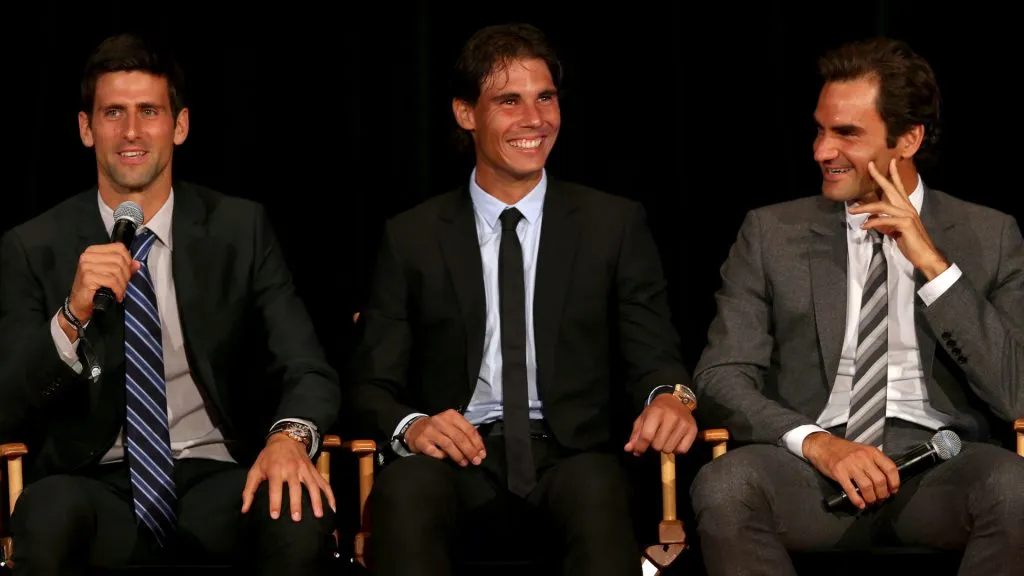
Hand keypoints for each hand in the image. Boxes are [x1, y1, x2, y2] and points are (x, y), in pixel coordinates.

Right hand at [67, 243, 140, 322]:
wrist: (79, 303)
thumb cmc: (94, 288)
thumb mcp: (109, 274)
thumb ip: (123, 267)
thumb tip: (137, 263)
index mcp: (93, 251)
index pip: (119, 248)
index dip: (128, 260)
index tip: (128, 272)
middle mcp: (88, 256)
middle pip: (119, 259)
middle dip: (126, 274)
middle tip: (124, 285)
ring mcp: (86, 266)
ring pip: (116, 270)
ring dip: (122, 284)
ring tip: (120, 291)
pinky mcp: (87, 277)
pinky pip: (111, 281)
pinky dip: (118, 289)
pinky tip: (117, 295)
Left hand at [241, 433, 334, 520]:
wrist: (286, 438)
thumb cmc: (268, 457)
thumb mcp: (255, 469)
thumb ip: (249, 490)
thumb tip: (244, 509)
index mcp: (276, 470)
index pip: (275, 488)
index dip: (275, 501)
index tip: (275, 515)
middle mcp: (292, 469)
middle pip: (295, 488)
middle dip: (296, 503)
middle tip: (297, 519)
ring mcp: (305, 469)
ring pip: (313, 486)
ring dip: (317, 500)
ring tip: (319, 515)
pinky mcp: (314, 470)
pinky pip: (323, 483)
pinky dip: (330, 494)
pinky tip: (333, 507)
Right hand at [405, 410, 486, 465]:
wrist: (414, 428)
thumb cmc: (438, 429)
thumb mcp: (452, 425)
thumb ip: (464, 434)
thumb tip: (479, 450)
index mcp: (451, 415)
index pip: (468, 429)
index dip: (477, 443)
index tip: (482, 454)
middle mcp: (440, 421)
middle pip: (459, 437)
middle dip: (470, 451)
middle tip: (476, 461)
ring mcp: (430, 431)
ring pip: (448, 444)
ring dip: (459, 456)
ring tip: (464, 463)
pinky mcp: (421, 441)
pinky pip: (435, 452)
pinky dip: (443, 457)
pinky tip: (446, 459)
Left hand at [624, 393, 697, 455]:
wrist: (677, 400)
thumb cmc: (656, 411)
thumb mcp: (643, 418)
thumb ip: (636, 435)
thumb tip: (629, 449)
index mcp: (656, 412)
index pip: (647, 436)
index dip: (640, 447)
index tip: (638, 451)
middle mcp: (671, 417)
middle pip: (658, 446)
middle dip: (654, 445)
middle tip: (656, 438)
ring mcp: (684, 423)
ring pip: (669, 450)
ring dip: (665, 447)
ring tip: (665, 438)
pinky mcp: (693, 429)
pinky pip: (682, 450)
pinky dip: (676, 449)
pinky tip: (674, 440)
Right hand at [803, 432, 899, 509]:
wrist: (822, 445)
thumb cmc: (843, 449)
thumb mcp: (863, 450)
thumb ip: (874, 462)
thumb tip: (886, 480)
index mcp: (871, 452)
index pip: (890, 468)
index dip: (894, 482)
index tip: (893, 490)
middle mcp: (862, 457)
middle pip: (880, 480)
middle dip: (882, 494)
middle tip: (880, 498)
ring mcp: (850, 465)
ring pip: (867, 487)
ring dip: (871, 498)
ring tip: (870, 501)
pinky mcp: (838, 472)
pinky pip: (850, 490)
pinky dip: (857, 500)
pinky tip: (859, 503)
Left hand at [847, 159, 949, 279]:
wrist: (924, 255)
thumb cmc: (910, 242)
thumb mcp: (895, 229)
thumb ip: (886, 221)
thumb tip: (872, 219)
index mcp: (906, 207)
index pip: (899, 187)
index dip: (894, 174)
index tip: (890, 162)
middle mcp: (907, 208)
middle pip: (891, 188)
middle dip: (880, 176)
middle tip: (869, 166)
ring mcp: (907, 215)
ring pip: (882, 206)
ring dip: (865, 208)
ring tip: (852, 211)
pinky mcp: (905, 224)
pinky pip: (884, 220)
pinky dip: (872, 222)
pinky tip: (864, 226)